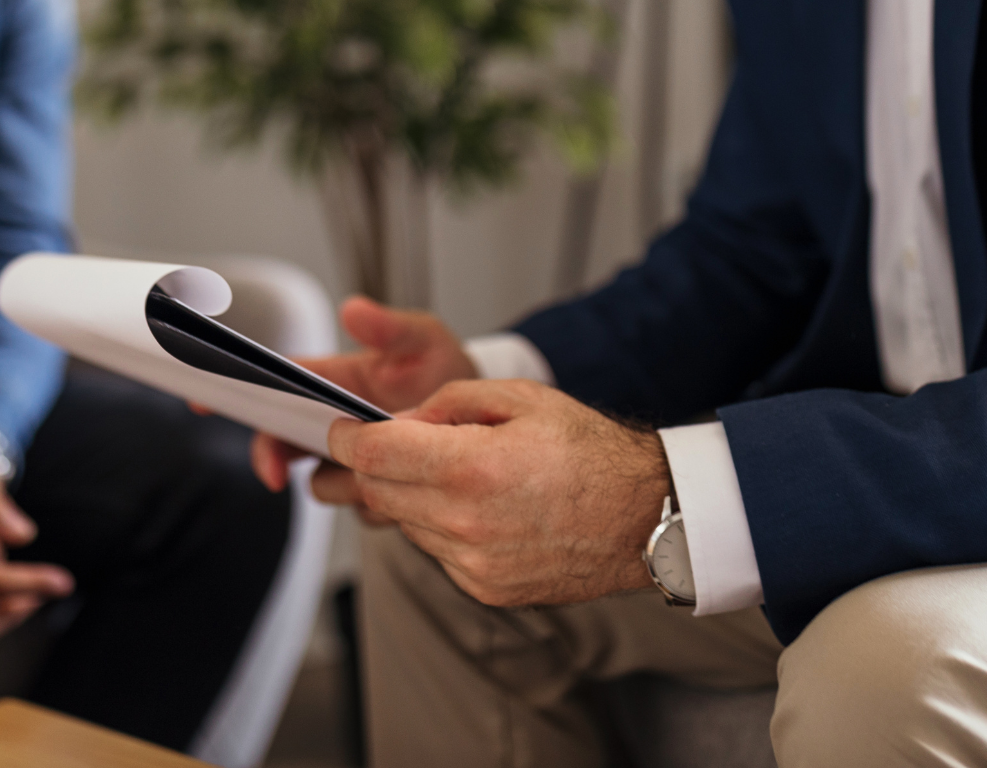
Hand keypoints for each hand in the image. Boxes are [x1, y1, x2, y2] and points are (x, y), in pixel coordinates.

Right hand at [249, 296, 476, 501]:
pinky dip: (378, 501)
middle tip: (277, 469)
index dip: (237, 391)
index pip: (274, 384)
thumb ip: (391, 327)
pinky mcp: (374, 491)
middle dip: (272, 454)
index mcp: (333, 379)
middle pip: (279, 440)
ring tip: (374, 469)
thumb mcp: (426, 340)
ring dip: (339, 482)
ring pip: (319, 482)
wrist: (487, 421)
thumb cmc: (447, 370)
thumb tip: (354, 309)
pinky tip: (407, 486)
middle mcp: (332, 421)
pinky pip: (361, 507)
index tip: (206, 402)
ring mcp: (350, 459)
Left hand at [326, 379, 669, 608]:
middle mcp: (465, 524)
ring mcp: (474, 564)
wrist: (645, 517)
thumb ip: (447, 404)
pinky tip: (477, 507)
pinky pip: (437, 552)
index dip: (346, 437)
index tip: (341, 428)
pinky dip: (440, 526)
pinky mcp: (485, 589)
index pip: (372, 454)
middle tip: (389, 443)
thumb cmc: (590, 452)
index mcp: (470, 468)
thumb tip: (400, 422)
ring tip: (451, 472)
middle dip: (374, 465)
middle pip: (378, 493)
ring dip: (409, 496)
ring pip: (404, 524)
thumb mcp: (518, 399)